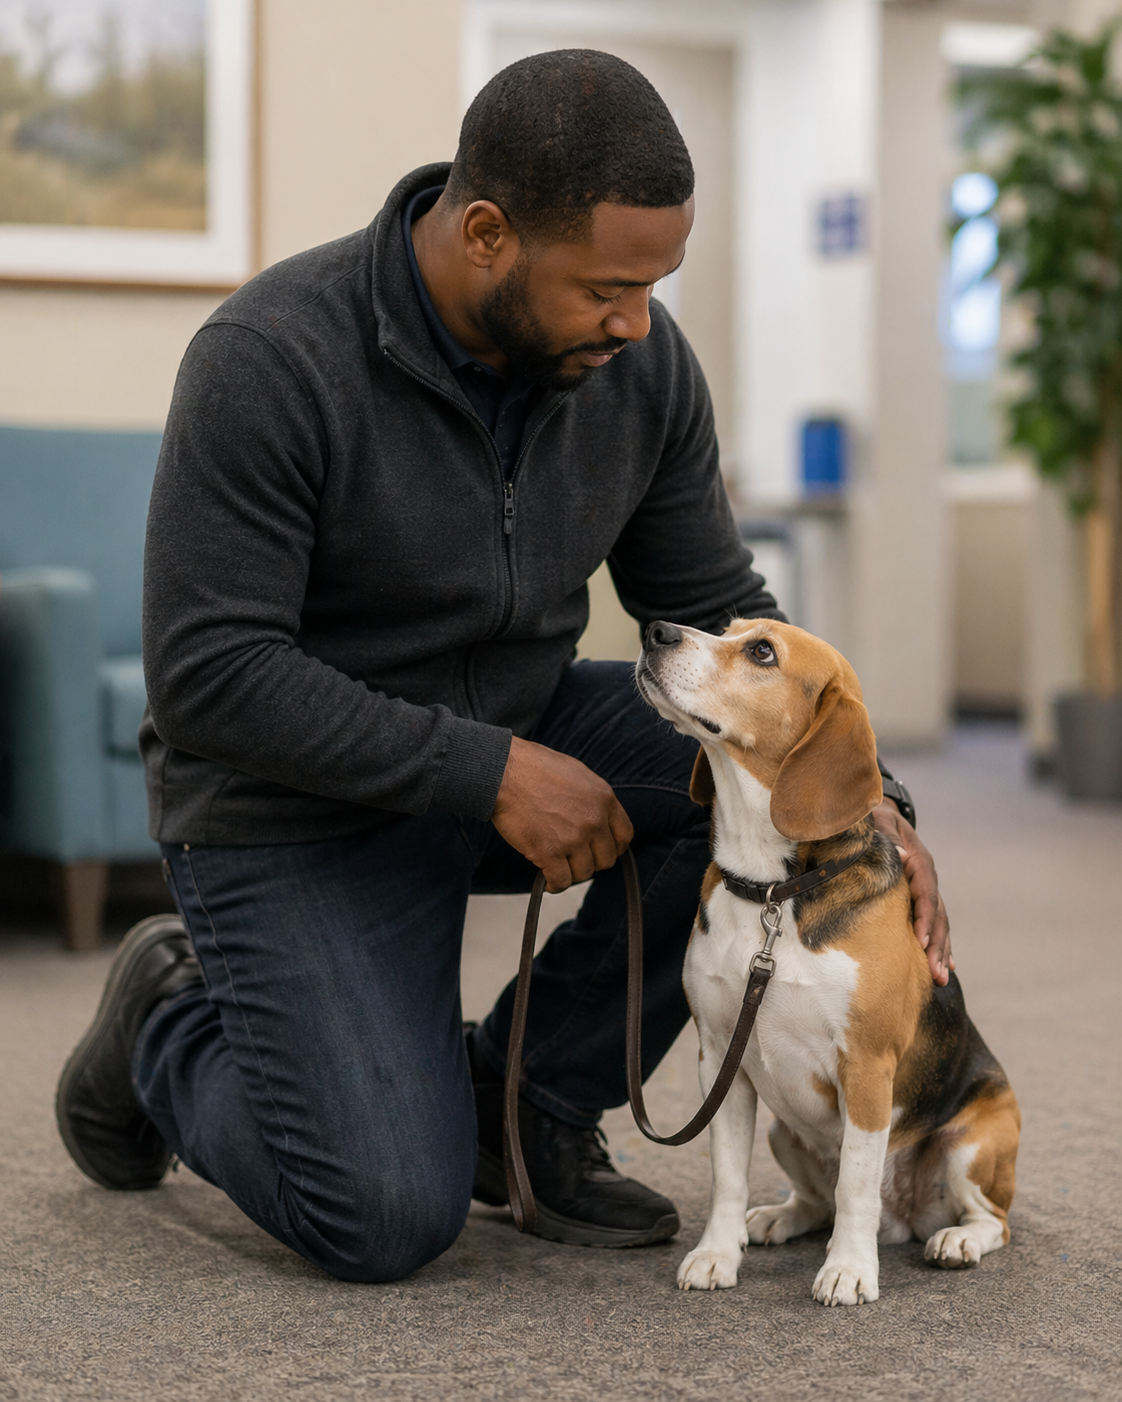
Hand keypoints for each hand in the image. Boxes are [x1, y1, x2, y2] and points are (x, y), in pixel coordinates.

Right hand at [491, 736, 633, 892]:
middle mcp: (594, 820)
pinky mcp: (550, 853)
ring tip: (558, 867)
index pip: (624, 836)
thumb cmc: (533, 768)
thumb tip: (597, 819)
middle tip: (575, 859)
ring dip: (571, 873)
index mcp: (604, 798)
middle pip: (606, 858)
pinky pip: (561, 881)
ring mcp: (573, 838)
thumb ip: (592, 799)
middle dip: (591, 861)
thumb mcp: (577, 774)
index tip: (600, 851)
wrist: (503, 773)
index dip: (614, 848)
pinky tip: (547, 881)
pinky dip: (554, 885)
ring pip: (584, 873)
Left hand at [871, 799, 953, 985]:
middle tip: (936, 974)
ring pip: (939, 923)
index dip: (925, 918)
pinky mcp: (920, 897)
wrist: (882, 816)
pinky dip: (940, 944)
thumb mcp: (879, 820)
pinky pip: (934, 923)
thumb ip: (888, 835)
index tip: (920, 941)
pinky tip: (945, 966)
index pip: (926, 893)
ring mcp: (926, 888)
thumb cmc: (875, 820)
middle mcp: (926, 877)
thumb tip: (901, 855)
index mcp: (918, 860)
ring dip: (941, 950)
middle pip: (937, 914)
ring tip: (942, 978)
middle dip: (937, 944)